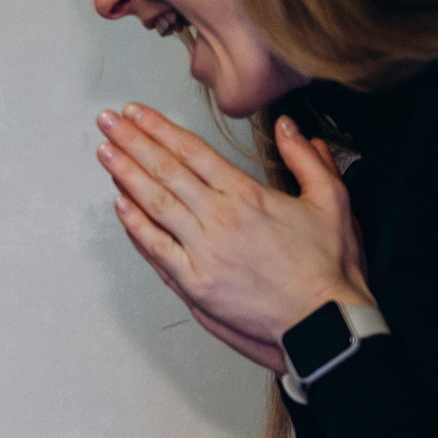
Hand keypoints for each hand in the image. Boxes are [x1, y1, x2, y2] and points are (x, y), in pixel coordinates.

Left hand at [97, 104, 371, 372]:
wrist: (324, 324)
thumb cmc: (329, 270)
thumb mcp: (332, 201)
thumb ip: (308, 159)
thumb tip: (289, 127)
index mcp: (248, 195)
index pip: (193, 151)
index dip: (159, 128)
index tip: (137, 113)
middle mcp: (220, 219)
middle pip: (166, 171)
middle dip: (132, 141)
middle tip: (108, 122)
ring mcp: (203, 252)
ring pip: (155, 204)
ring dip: (126, 175)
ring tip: (105, 153)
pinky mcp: (195, 284)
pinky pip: (157, 249)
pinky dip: (135, 225)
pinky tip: (119, 204)